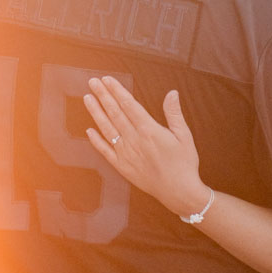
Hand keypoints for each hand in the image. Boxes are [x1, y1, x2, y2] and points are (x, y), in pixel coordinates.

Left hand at [84, 77, 208, 216]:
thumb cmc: (184, 163)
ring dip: (96, 113)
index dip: (117, 91)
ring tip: (88, 98)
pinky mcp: (123, 167)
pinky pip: (105, 151)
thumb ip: (174, 113)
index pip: (129, 105)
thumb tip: (172, 93)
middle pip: (115, 113)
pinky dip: (96, 140)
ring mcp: (126, 154)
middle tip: (93, 82)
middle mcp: (134, 141)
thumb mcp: (184, 135)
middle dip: (103, 96)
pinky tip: (89, 130)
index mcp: (149, 131)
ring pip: (107, 129)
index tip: (107, 80)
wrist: (179, 192)